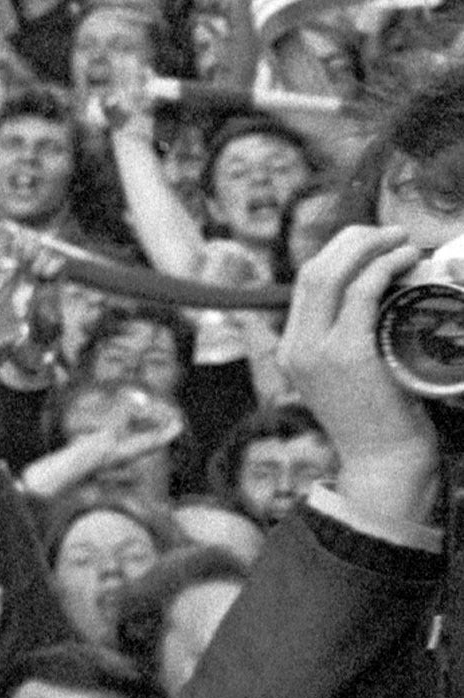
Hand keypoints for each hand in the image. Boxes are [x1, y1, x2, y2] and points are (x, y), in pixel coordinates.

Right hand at [286, 221, 447, 514]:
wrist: (384, 463)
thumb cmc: (378, 423)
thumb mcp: (345, 382)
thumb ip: (343, 347)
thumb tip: (368, 310)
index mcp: (291, 350)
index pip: (306, 284)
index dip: (339, 252)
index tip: (372, 244)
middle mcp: (296, 346)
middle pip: (314, 270)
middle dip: (353, 240)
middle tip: (390, 233)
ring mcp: (319, 350)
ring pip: (332, 274)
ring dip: (369, 247)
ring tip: (401, 240)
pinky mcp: (349, 354)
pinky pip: (363, 294)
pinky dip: (384, 268)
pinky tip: (406, 260)